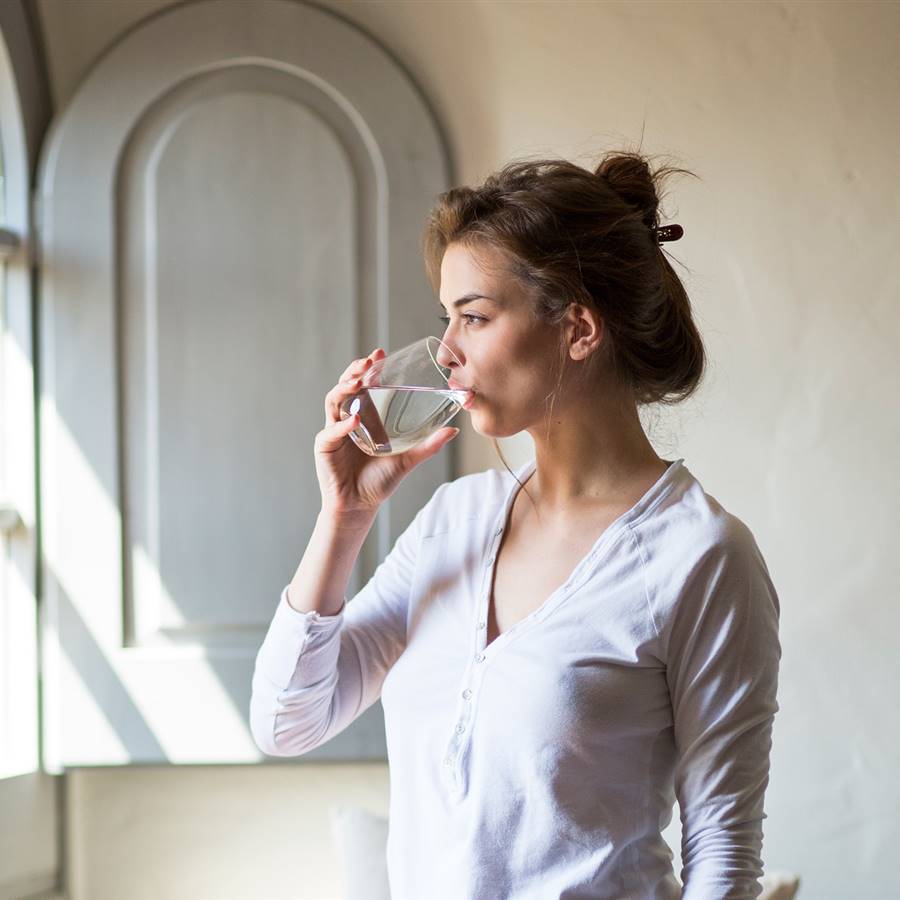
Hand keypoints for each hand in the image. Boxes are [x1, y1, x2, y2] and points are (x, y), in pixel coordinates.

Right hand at [314, 348, 459, 520]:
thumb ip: (429, 445)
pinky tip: (356, 420)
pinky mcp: (325, 447)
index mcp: (364, 417)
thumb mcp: (408, 459)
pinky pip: (331, 431)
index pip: (362, 384)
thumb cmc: (379, 482)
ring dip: (344, 389)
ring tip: (358, 383)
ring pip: (333, 401)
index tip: (380, 354)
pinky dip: (343, 425)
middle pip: (344, 386)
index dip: (368, 368)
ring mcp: (334, 431)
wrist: (360, 506)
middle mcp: (346, 419)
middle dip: (354, 371)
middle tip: (367, 363)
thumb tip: (454, 430)